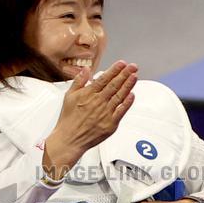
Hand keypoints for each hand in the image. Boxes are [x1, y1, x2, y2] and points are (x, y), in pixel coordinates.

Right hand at [43, 61, 137, 181]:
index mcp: (88, 94)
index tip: (122, 63)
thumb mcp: (69, 96)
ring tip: (134, 76)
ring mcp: (105, 113)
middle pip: (114, 85)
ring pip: (120, 96)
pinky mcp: (110, 124)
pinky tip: (132, 95)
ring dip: (128, 85)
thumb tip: (86, 70)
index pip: (104, 78)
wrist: (69, 139)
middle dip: (125, 74)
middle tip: (133, 66)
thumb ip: (79, 81)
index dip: (114, 70)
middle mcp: (98, 102)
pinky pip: (121, 111)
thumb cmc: (68, 120)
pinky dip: (127, 102)